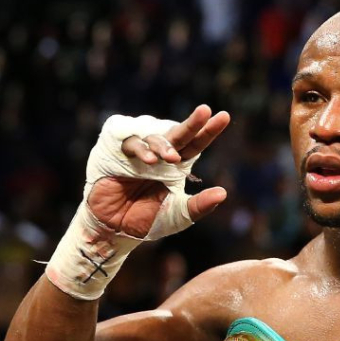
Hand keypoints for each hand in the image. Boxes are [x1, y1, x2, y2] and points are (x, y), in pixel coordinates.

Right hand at [88, 104, 230, 236]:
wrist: (114, 229)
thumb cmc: (146, 220)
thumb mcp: (177, 215)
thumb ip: (199, 205)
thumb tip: (223, 193)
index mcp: (176, 164)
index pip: (195, 144)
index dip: (209, 131)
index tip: (225, 116)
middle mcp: (159, 153)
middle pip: (178, 133)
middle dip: (192, 122)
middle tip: (205, 111)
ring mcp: (138, 150)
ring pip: (153, 136)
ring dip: (163, 145)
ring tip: (171, 158)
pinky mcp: (116, 151)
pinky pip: (129, 140)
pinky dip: (140, 148)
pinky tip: (148, 160)